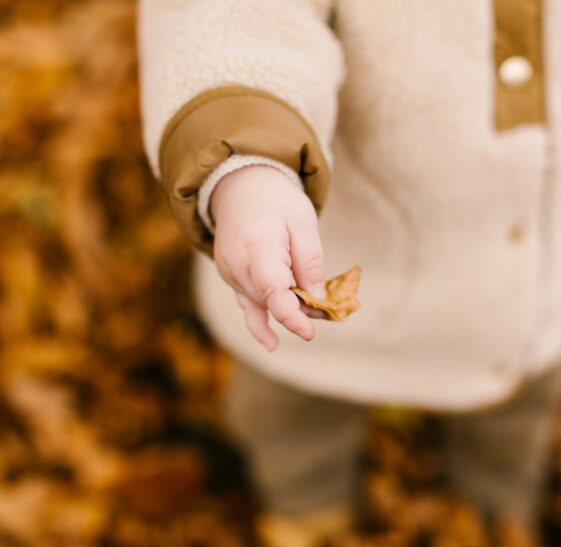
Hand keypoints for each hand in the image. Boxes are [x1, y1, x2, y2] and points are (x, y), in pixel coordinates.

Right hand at [211, 165, 325, 350]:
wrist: (239, 186)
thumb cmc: (276, 201)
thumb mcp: (303, 221)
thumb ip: (310, 260)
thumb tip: (317, 298)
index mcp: (258, 248)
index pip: (272, 290)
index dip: (291, 315)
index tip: (309, 332)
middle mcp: (237, 265)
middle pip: (271, 300)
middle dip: (300, 309)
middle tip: (329, 309)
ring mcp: (229, 272)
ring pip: (261, 303)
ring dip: (286, 310)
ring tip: (312, 315)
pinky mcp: (229, 276)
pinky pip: (246, 303)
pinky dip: (260, 321)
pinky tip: (271, 343)